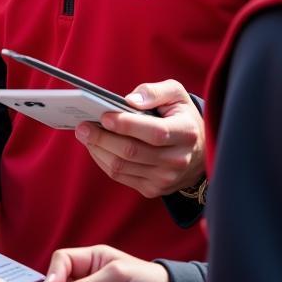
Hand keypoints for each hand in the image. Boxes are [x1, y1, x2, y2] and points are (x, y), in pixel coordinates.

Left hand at [75, 80, 204, 196]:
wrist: (198, 151)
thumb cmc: (181, 116)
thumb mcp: (177, 95)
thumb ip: (155, 92)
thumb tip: (129, 101)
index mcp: (185, 133)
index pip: (154, 132)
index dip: (127, 125)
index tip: (104, 115)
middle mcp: (177, 159)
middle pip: (132, 152)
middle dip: (102, 138)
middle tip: (82, 125)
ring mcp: (165, 178)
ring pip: (122, 167)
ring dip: (98, 150)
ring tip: (84, 133)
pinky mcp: (153, 189)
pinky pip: (120, 176)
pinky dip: (103, 160)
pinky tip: (96, 146)